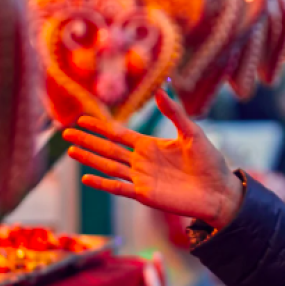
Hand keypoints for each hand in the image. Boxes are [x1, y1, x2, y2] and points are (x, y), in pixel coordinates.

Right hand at [63, 90, 244, 228]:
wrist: (219, 191)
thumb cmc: (210, 162)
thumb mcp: (192, 132)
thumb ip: (175, 113)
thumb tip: (160, 90)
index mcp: (150, 146)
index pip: (119, 134)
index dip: (101, 126)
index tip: (82, 118)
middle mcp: (141, 162)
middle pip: (108, 149)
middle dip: (87, 140)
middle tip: (65, 132)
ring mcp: (141, 179)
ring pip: (109, 166)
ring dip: (90, 159)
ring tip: (71, 150)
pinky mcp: (145, 195)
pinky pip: (119, 188)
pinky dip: (103, 183)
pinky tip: (86, 178)